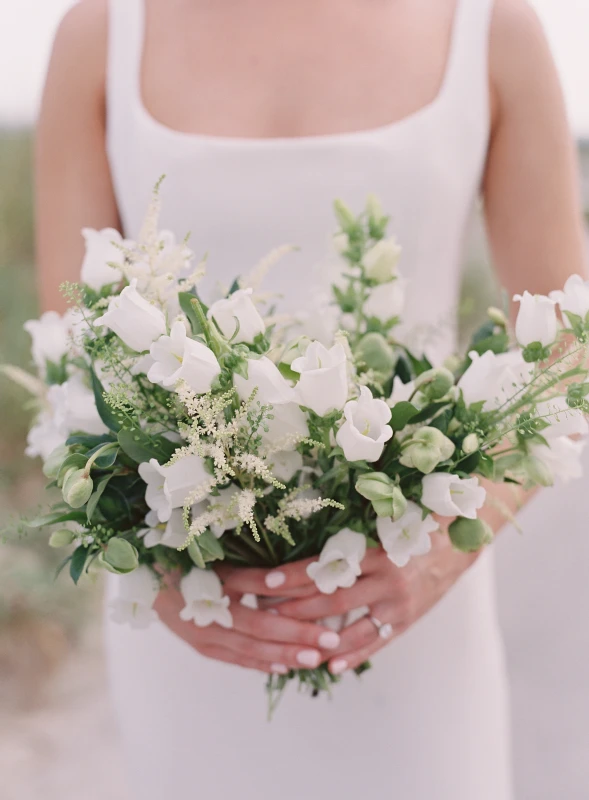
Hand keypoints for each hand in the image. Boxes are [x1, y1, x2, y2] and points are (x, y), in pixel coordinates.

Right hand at [153, 569, 342, 674]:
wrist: (143, 575)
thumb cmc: (186, 556)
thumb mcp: (218, 557)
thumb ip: (253, 569)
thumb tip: (296, 573)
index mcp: (215, 582)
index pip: (262, 596)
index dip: (296, 608)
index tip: (326, 610)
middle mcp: (207, 612)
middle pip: (260, 629)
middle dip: (298, 637)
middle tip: (332, 641)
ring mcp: (202, 633)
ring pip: (249, 649)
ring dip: (284, 655)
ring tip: (315, 660)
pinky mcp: (200, 645)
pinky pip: (235, 659)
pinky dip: (259, 663)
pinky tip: (283, 668)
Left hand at [219, 523, 478, 675]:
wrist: (457, 544)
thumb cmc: (412, 526)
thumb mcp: (383, 524)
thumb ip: (349, 533)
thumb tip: (302, 533)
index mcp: (375, 549)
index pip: (325, 565)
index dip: (292, 574)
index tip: (263, 580)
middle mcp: (386, 579)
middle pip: (330, 600)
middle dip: (291, 607)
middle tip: (259, 611)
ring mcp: (397, 604)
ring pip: (349, 628)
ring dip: (314, 637)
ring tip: (283, 643)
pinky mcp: (406, 621)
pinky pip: (375, 642)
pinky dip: (352, 655)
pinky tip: (329, 665)